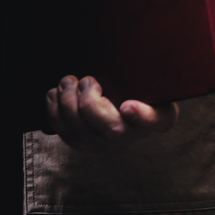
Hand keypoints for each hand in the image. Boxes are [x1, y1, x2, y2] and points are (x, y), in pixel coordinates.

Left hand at [44, 75, 177, 149]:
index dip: (141, 117)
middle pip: (110, 128)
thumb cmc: (139, 83)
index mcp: (158, 116)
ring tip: (68, 82)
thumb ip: (153, 73)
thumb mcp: (154, 75)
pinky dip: (55, 112)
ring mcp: (108, 143)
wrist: (122, 94)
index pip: (154, 121)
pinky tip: (56, 93)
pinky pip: (65, 133)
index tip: (127, 105)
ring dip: (69, 103)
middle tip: (85, 80)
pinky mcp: (85, 144)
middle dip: (89, 101)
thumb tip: (139, 70)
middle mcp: (134, 134)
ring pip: (83, 132)